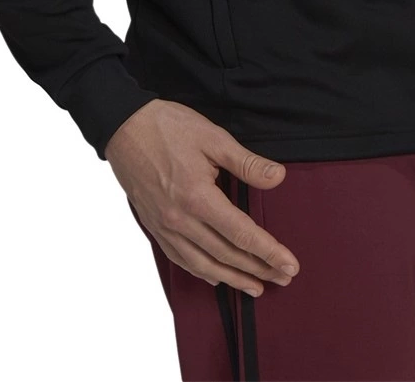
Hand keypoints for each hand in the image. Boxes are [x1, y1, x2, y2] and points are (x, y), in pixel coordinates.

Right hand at [106, 98, 300, 296]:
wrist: (124, 127)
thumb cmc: (168, 127)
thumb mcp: (213, 137)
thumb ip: (246, 163)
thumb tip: (278, 177)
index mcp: (198, 197)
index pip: (241, 233)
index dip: (268, 252)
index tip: (290, 265)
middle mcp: (180, 220)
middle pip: (225, 254)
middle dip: (258, 268)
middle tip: (283, 278)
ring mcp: (164, 226)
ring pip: (202, 264)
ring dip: (232, 278)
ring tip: (255, 287)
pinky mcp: (154, 226)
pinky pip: (180, 259)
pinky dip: (200, 272)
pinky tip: (215, 277)